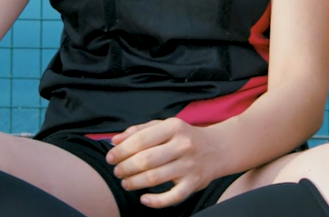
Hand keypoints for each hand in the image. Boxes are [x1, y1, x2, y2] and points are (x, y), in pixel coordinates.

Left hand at [107, 118, 224, 208]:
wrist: (218, 149)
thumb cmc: (184, 137)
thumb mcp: (164, 126)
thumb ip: (139, 131)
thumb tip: (114, 140)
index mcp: (174, 128)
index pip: (141, 140)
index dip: (121, 150)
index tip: (110, 157)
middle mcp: (183, 146)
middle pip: (146, 160)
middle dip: (125, 167)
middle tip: (116, 171)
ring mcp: (189, 166)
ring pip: (155, 178)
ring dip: (134, 182)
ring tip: (125, 183)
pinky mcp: (194, 184)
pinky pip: (173, 197)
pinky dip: (156, 201)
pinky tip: (143, 199)